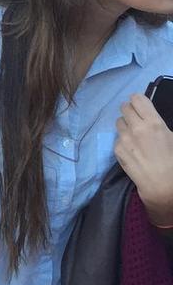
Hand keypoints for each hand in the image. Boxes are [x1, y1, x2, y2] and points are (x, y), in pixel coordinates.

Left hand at [115, 94, 172, 224]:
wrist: (162, 185)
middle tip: (136, 118)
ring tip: (134, 134)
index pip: (137, 99)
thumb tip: (152, 119)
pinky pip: (117, 138)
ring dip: (125, 125)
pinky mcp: (117, 150)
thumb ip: (159, 123)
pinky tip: (132, 149)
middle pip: (124, 107)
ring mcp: (124, 139)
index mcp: (153, 122)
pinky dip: (123, 140)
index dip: (138, 101)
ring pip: (119, 122)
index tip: (141, 105)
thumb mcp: (172, 136)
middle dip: (130, 110)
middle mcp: (136, 128)